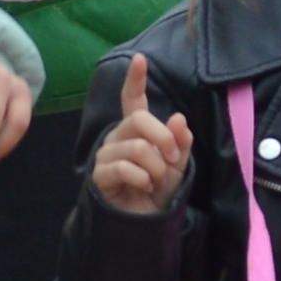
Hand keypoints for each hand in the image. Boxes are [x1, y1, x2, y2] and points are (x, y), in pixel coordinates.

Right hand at [87, 53, 192, 215]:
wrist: (143, 221)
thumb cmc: (158, 189)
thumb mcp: (178, 165)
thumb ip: (181, 142)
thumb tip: (179, 119)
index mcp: (137, 130)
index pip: (133, 100)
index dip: (135, 80)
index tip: (140, 59)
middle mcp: (119, 136)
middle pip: (139, 119)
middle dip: (163, 138)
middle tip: (174, 158)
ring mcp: (107, 153)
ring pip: (136, 147)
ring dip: (156, 167)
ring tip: (156, 180)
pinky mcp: (99, 173)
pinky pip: (124, 167)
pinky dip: (142, 179)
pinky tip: (143, 187)